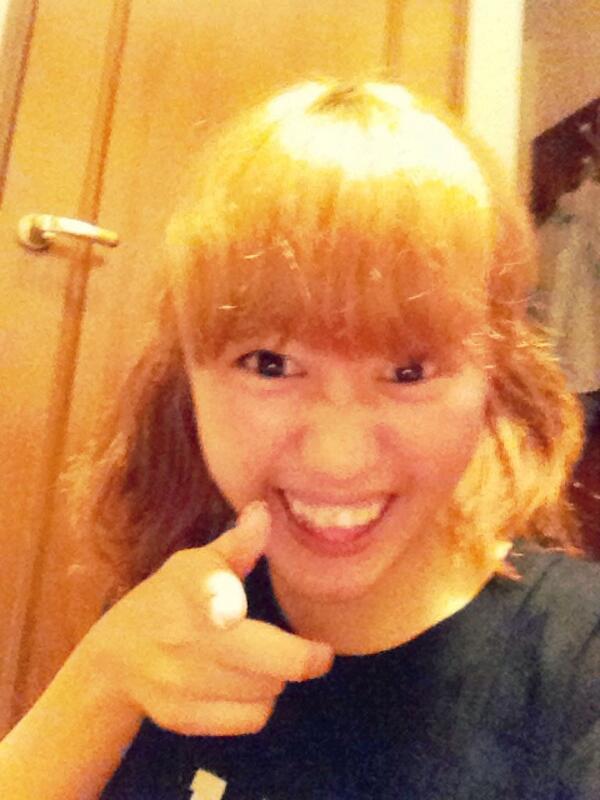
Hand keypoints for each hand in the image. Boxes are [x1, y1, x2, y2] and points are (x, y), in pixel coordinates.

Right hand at [77, 501, 333, 736]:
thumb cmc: (165, 600)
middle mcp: (190, 641)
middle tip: (313, 656)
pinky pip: (248, 719)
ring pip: (266, 693)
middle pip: (275, 668)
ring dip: (275, 680)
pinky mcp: (183, 717)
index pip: (252, 619)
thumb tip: (263, 511)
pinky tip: (245, 686)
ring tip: (263, 663)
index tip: (322, 651)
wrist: (115, 657)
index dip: (295, 644)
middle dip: (300, 662)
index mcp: (197, 596)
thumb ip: (236, 545)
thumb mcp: (193, 565)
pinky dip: (257, 706)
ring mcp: (185, 684)